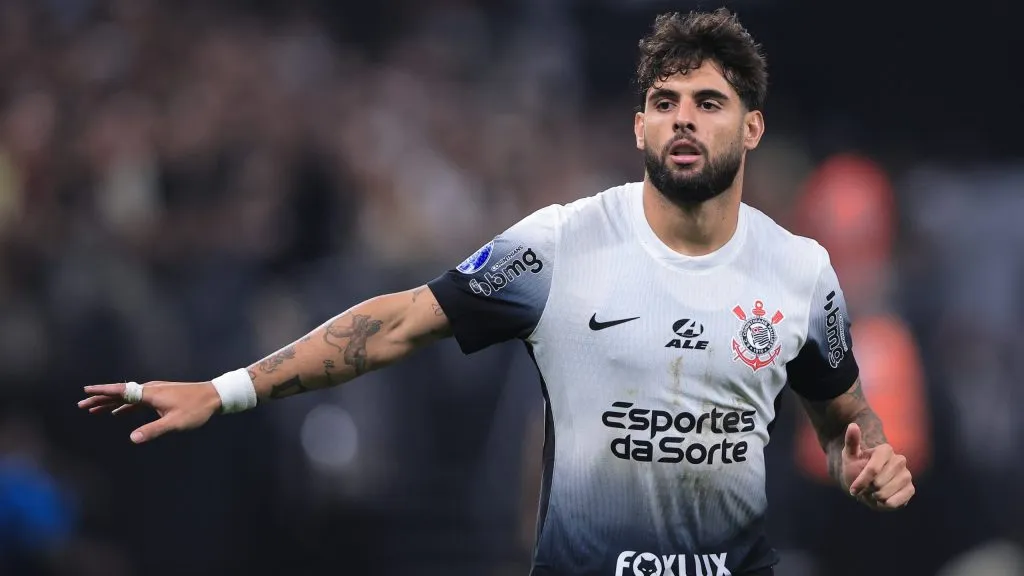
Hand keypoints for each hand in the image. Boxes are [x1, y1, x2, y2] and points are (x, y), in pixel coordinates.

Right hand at [78, 381, 222, 443]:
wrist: (214, 396)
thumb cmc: (196, 409)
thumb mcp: (175, 423)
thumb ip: (153, 430)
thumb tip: (133, 438)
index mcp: (150, 394)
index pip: (121, 391)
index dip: (102, 392)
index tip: (85, 391)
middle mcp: (150, 390)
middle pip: (120, 393)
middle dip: (100, 399)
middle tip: (81, 405)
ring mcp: (155, 392)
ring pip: (127, 397)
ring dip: (110, 403)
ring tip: (94, 410)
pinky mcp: (161, 396)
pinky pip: (137, 401)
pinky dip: (124, 406)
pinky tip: (118, 413)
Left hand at [841, 423, 914, 509]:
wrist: (865, 484)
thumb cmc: (855, 468)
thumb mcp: (849, 456)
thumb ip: (851, 441)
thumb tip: (853, 425)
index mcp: (886, 450)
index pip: (873, 469)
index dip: (861, 481)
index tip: (852, 489)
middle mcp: (899, 460)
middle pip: (879, 482)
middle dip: (867, 489)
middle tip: (865, 488)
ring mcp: (906, 474)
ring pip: (887, 492)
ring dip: (876, 497)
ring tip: (873, 493)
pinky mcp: (910, 489)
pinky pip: (900, 500)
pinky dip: (888, 504)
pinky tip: (883, 501)